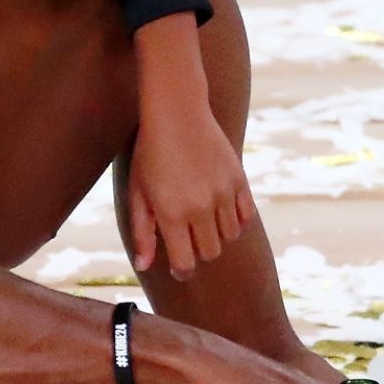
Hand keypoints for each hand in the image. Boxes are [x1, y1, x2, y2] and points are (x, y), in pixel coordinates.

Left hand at [127, 99, 255, 279]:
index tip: (178, 268)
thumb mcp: (138, 193)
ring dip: (217, 235)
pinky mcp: (239, 180)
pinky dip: (236, 221)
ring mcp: (223, 193)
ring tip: (202, 220)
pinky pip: (245, 216)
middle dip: (198, 252)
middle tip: (187, 238)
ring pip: (229, 237)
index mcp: (172, 213)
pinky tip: (221, 211)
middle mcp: (200, 207)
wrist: (177, 112)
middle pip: (210, 253)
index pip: (186, 263)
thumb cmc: (151, 154)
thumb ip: (143, 232)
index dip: (181, 272)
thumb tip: (144, 266)